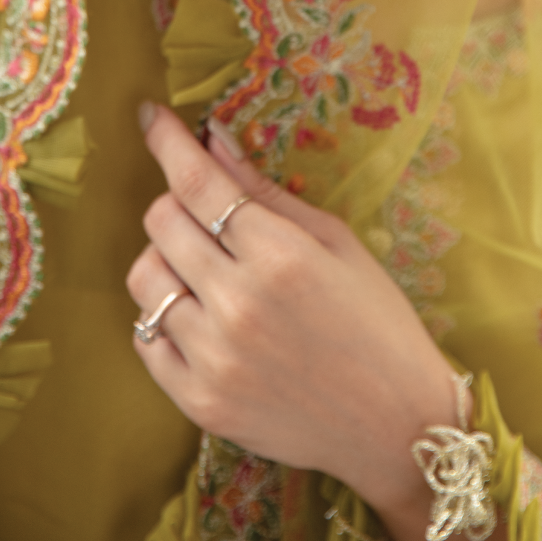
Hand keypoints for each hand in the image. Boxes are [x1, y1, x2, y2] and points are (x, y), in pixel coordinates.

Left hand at [125, 103, 462, 516]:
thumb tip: (214, 139)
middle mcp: (239, 304)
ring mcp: (215, 358)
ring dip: (166, 258)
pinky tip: (200, 314)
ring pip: (145, 277)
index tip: (150, 115)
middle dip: (177, 201)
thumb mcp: (336, 242)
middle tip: (208, 213)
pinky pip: (146, 338)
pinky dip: (163, 315)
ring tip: (204, 269)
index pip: (200, 182)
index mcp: (281, 255)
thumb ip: (266, 192)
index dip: (168, 141)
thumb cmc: (375, 321)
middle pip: (162, 221)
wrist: (396, 425)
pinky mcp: (200, 402)